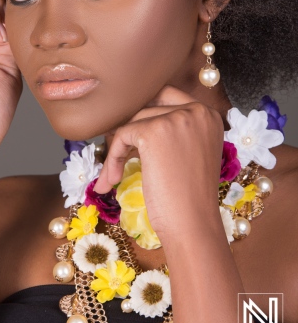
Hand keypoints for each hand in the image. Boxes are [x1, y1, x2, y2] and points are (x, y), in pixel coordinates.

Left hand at [94, 86, 224, 236]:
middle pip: (148, 105)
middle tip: (117, 149)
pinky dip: (113, 157)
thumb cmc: (189, 197)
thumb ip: (171, 129)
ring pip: (133, 120)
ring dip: (118, 147)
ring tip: (113, 174)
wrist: (192, 226)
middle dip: (129, 126)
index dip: (145, 116)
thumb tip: (129, 115)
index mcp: (209, 114)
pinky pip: (122, 135)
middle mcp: (197, 110)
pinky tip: (113, 178)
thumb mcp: (188, 152)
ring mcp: (177, 118)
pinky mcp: (154, 131)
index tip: (130, 137)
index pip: (166, 97)